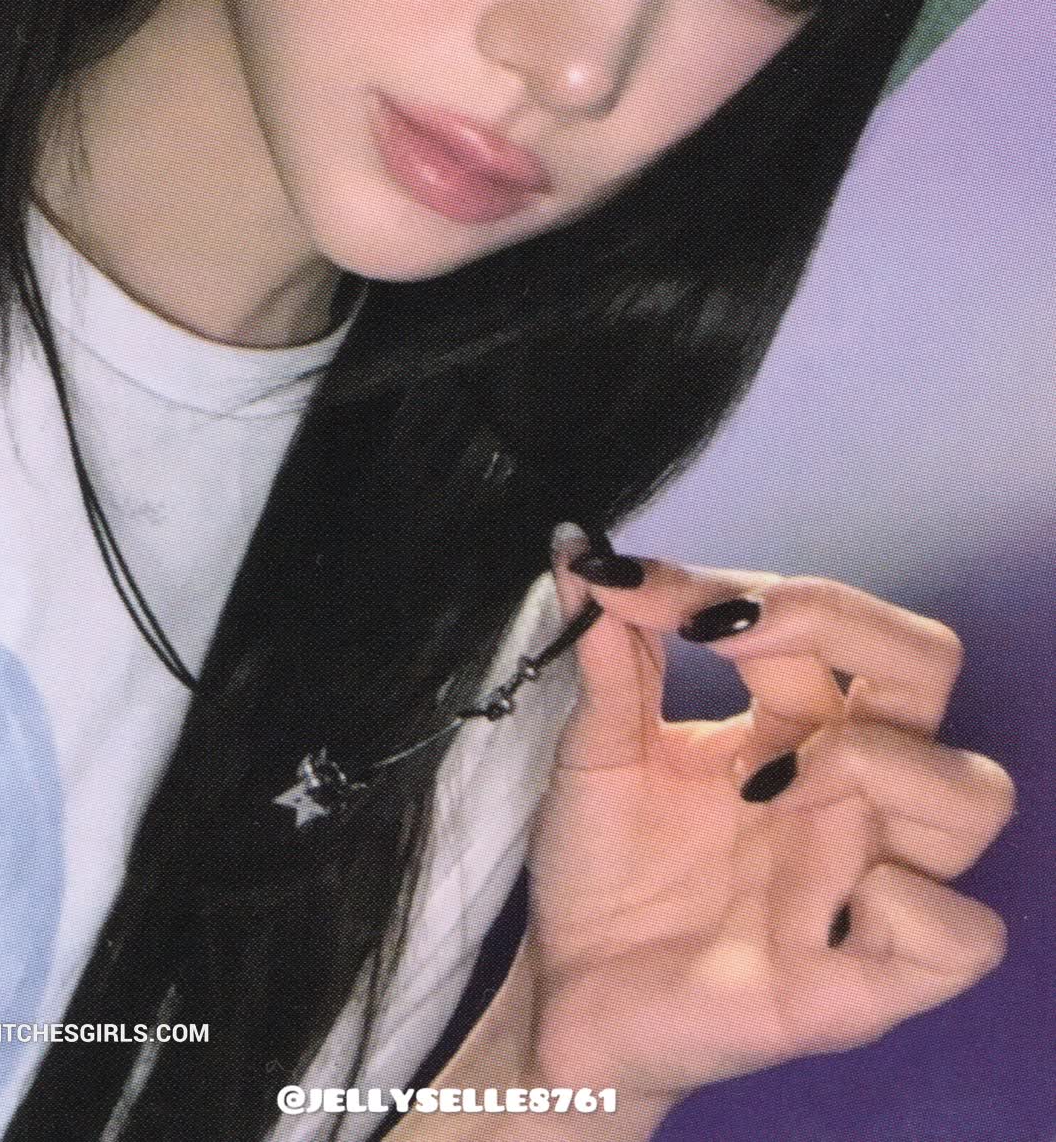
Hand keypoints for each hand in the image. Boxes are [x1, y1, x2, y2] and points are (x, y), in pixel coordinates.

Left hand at [520, 543, 1014, 1114]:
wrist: (566, 992)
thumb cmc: (603, 866)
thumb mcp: (597, 747)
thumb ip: (607, 652)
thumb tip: (582, 551)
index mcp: (799, 724)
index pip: (825, 620)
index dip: (739, 586)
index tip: (635, 586)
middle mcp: (850, 790)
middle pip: (930, 665)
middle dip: (840, 622)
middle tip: (732, 637)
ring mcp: (867, 880)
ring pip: (976, 793)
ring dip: (876, 760)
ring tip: (765, 788)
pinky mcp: (863, 983)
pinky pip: (965, 936)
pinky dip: (913, 902)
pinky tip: (829, 901)